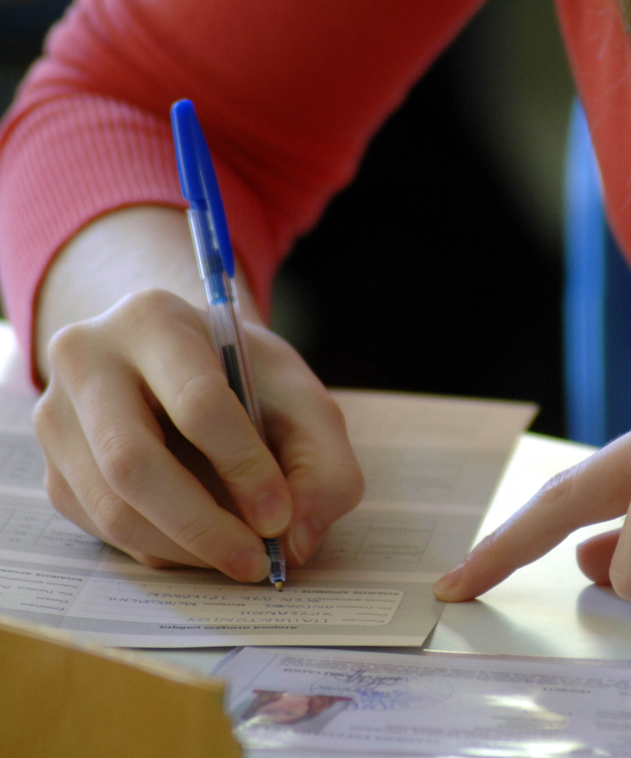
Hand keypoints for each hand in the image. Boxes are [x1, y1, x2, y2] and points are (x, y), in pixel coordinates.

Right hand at [33, 288, 362, 580]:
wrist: (177, 365)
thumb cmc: (244, 379)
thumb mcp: (301, 399)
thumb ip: (323, 464)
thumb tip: (297, 541)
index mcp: (154, 321)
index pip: (196, 402)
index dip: (242, 466)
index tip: (279, 516)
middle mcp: (87, 360)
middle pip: (132, 462)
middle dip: (204, 526)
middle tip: (257, 561)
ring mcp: (57, 418)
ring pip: (111, 507)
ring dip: (185, 549)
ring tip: (241, 558)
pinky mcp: (54, 471)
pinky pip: (103, 530)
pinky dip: (162, 550)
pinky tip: (204, 544)